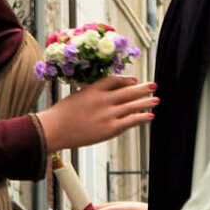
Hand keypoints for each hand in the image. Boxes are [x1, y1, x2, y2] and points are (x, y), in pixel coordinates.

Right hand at [38, 77, 156, 151]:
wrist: (53, 129)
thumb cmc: (60, 116)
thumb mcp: (76, 97)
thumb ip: (91, 95)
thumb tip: (103, 97)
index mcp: (93, 89)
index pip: (114, 80)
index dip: (126, 79)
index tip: (134, 80)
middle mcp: (103, 99)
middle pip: (127, 91)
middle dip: (142, 88)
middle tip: (153, 85)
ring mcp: (107, 114)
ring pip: (132, 105)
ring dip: (146, 102)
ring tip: (156, 99)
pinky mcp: (109, 128)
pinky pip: (130, 121)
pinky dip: (141, 117)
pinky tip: (149, 115)